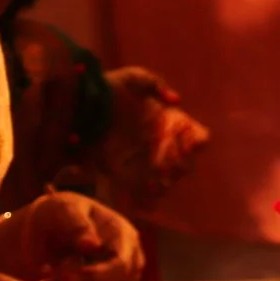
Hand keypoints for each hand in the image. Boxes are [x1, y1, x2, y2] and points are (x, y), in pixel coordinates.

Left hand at [0, 190, 145, 280]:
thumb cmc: (56, 214)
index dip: (96, 276)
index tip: (64, 277)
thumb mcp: (62, 210)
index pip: (121, 264)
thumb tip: (93, 245)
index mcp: (123, 234)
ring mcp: (120, 278)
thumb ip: (76, 225)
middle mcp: (129, 258)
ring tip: (52, 280)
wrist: (46, 230)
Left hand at [95, 66, 212, 211]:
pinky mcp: (127, 175)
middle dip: (179, 167)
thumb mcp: (135, 78)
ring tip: (154, 184)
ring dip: (164, 185)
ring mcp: (147, 162)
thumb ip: (156, 85)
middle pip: (185, 164)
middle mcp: (163, 145)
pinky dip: (147, 201)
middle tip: (166, 166)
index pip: (198, 136)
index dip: (198, 141)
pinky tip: (144, 202)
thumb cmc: (112, 88)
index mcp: (171, 123)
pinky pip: (143, 195)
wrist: (81, 105)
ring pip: (167, 182)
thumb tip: (177, 100)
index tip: (192, 143)